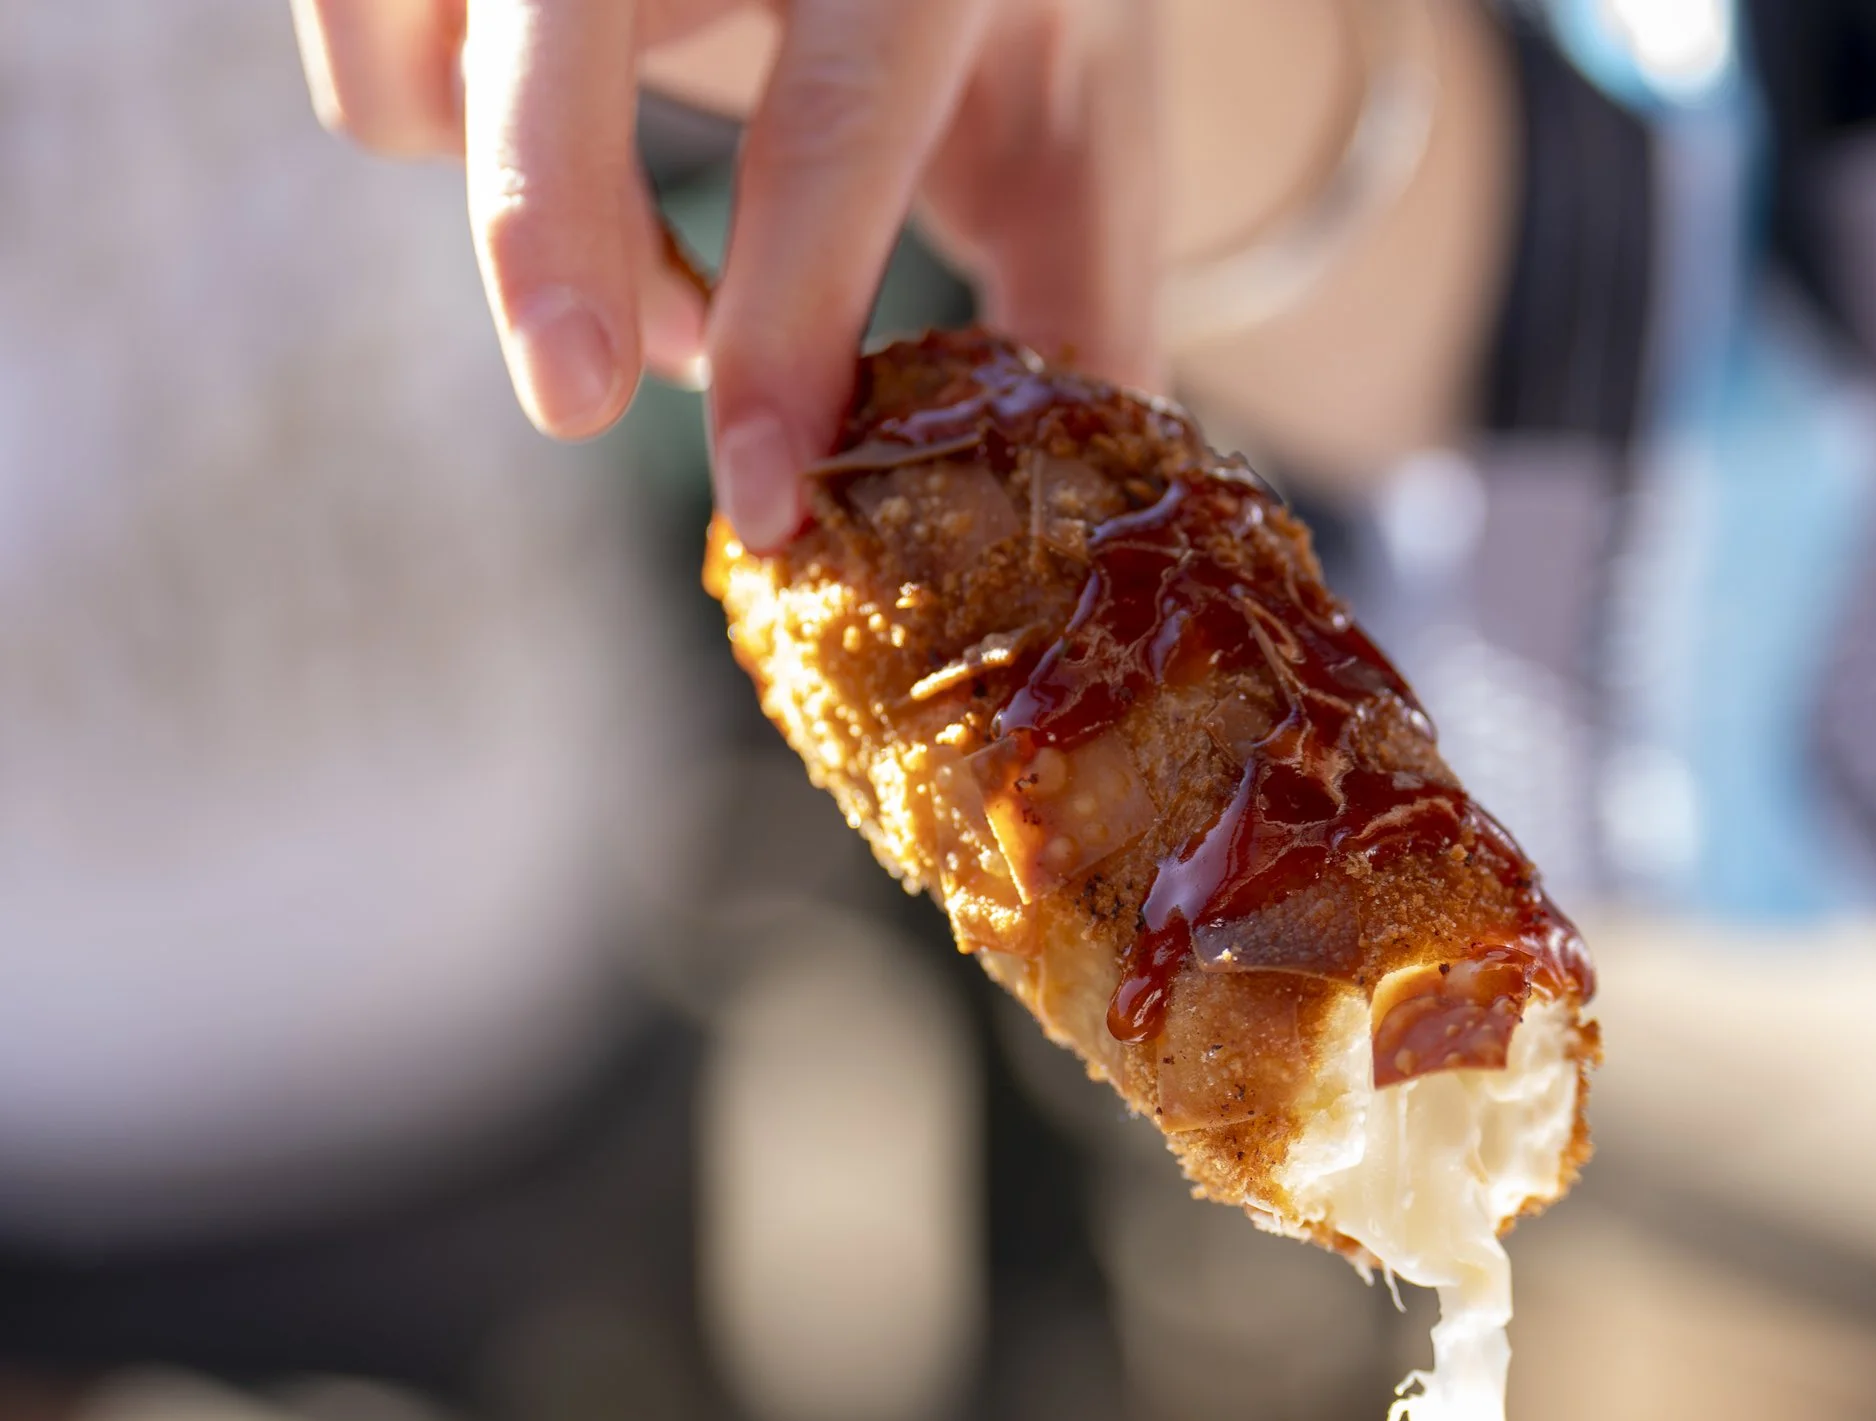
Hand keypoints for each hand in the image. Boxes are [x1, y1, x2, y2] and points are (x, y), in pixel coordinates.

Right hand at [289, 0, 1158, 547]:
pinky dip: (438, 125)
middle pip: (565, 31)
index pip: (832, 131)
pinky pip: (369, 19)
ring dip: (518, 203)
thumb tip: (1086, 490)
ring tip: (655, 278)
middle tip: (575, 398)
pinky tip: (571, 168)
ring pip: (429, 40)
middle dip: (547, 227)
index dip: (782, 329)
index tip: (762, 497)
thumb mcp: (1074, 113)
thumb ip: (1079, 293)